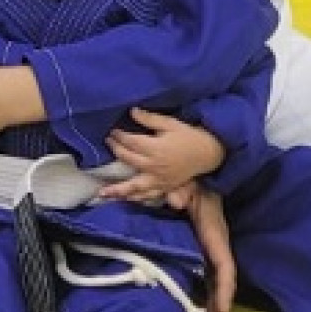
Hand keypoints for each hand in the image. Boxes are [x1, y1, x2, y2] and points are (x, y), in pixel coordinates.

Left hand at [100, 109, 224, 200]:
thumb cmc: (189, 136)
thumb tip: (132, 111)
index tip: (112, 132)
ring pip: (135, 186)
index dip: (119, 136)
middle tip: (107, 144)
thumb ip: (150, 119)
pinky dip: (136, 198)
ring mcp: (159, 179)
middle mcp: (154, 166)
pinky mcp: (165, 187)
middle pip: (128, 160)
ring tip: (103, 193)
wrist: (207, 153)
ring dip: (118, 189)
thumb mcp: (170, 123)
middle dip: (116, 151)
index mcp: (155, 148)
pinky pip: (148, 195)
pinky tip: (125, 200)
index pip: (131, 142)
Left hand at [175, 184, 235, 311]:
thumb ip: (181, 192)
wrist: (196, 181)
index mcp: (216, 238)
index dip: (224, 291)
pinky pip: (205, 282)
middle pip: (222, 287)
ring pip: (214, 288)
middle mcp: (217, 250)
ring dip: (212, 311)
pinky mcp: (202, 256)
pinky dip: (204, 300)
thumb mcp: (187, 187)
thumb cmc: (193, 186)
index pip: (225, 268)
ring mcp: (210, 255)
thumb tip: (176, 200)